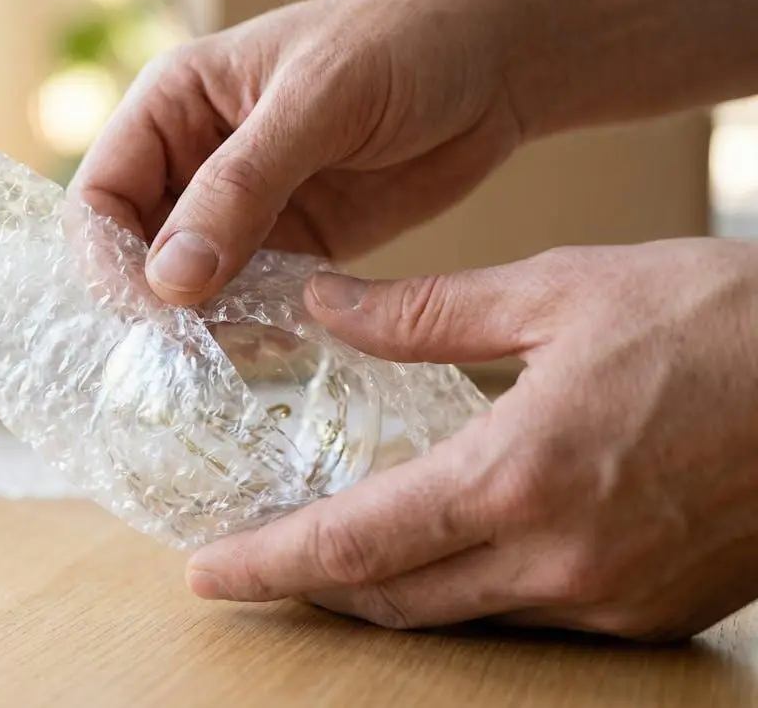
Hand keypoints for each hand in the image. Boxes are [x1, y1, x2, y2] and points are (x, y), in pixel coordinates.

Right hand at [68, 0, 523, 305]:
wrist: (500, 58)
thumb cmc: (403, 40)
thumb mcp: (316, 102)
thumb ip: (240, 187)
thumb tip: (170, 279)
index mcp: (174, 105)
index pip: (100, 196)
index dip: (111, 259)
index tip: (154, 309)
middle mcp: (193, 161)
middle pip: (134, 252)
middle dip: (156, 305)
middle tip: (195, 350)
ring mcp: (242, 209)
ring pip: (189, 287)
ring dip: (206, 326)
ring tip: (245, 353)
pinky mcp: (293, 246)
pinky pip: (249, 300)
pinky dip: (254, 330)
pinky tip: (281, 347)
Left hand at [185, 238, 757, 641]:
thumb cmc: (721, 321)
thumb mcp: (560, 293)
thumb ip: (426, 314)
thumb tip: (326, 307)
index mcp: (518, 477)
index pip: (355, 543)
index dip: (269, 563)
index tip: (206, 574)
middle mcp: (557, 560)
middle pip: (392, 599)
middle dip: (312, 586)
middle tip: (253, 560)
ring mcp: (609, 600)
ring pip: (456, 617)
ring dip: (385, 590)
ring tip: (331, 548)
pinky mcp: (651, 613)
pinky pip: (525, 619)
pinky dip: (465, 590)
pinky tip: (445, 547)